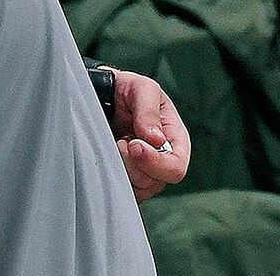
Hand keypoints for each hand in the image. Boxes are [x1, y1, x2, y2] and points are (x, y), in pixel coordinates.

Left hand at [106, 68, 190, 201]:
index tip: (134, 144)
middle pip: (156, 181)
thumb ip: (149, 111)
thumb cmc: (127, 90)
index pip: (177, 166)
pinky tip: (111, 155)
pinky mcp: (127, 179)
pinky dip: (114, 176)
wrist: (103, 96)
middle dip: (134, 163)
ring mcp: (145, 171)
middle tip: (122, 140)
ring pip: (139, 189)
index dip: (157, 162)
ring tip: (117, 143)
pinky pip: (123, 190)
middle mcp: (163, 158)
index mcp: (175, 137)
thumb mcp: (142, 89)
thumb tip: (156, 140)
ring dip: (123, 167)